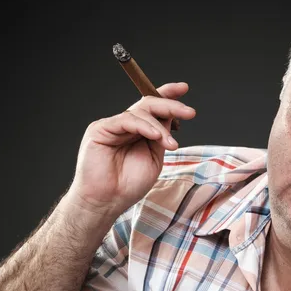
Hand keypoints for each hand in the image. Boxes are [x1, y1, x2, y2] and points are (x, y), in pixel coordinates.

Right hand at [69, 81, 195, 217]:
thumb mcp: (154, 158)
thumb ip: (161, 137)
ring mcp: (112, 126)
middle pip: (148, 105)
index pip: (153, 108)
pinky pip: (126, 120)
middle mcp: (125, 126)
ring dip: (160, 127)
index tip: (184, 88)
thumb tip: (173, 117)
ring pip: (140, 112)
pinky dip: (143, 126)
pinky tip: (155, 136)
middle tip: (190, 112)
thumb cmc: (128, 185)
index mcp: (138, 132)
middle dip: (171, 105)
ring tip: (171, 145)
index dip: (168, 95)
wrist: (107, 201)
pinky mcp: (100, 129)